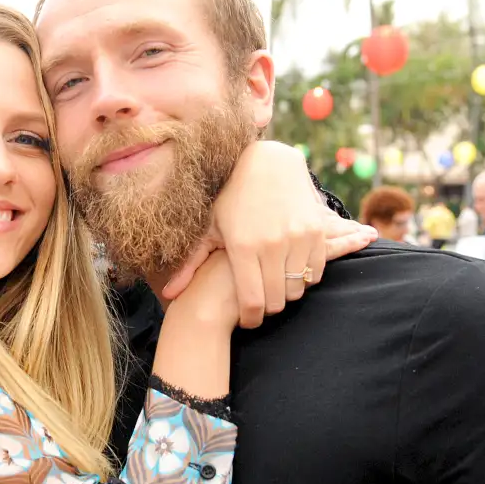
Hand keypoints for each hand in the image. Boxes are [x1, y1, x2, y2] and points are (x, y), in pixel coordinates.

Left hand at [162, 141, 375, 327]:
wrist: (269, 163)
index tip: (248, 320)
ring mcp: (296, 237)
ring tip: (275, 286)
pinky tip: (292, 271)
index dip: (251, 318)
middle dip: (268, 309)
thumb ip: (191, 263)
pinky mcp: (316, 232)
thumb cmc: (233, 198)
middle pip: (277, 301)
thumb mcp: (210, 228)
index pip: (252, 303)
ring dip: (287, 293)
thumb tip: (168, 295)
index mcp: (242, 247)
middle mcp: (271, 244)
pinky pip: (315, 272)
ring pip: (297, 290)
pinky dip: (305, 277)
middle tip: (261, 304)